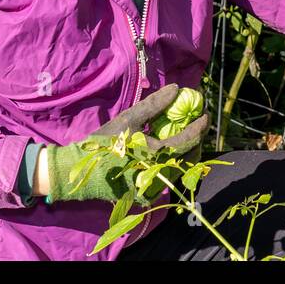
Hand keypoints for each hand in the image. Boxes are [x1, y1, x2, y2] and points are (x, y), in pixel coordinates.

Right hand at [44, 84, 209, 202]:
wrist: (79, 172)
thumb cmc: (104, 143)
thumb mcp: (129, 119)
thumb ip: (154, 105)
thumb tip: (176, 89)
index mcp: (155, 156)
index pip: (188, 140)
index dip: (200, 126)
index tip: (205, 113)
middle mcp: (159, 176)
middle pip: (190, 158)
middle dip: (198, 139)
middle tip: (200, 123)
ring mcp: (154, 188)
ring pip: (182, 170)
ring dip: (189, 152)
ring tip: (189, 134)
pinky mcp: (147, 194)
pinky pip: (170, 177)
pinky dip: (177, 163)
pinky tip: (174, 150)